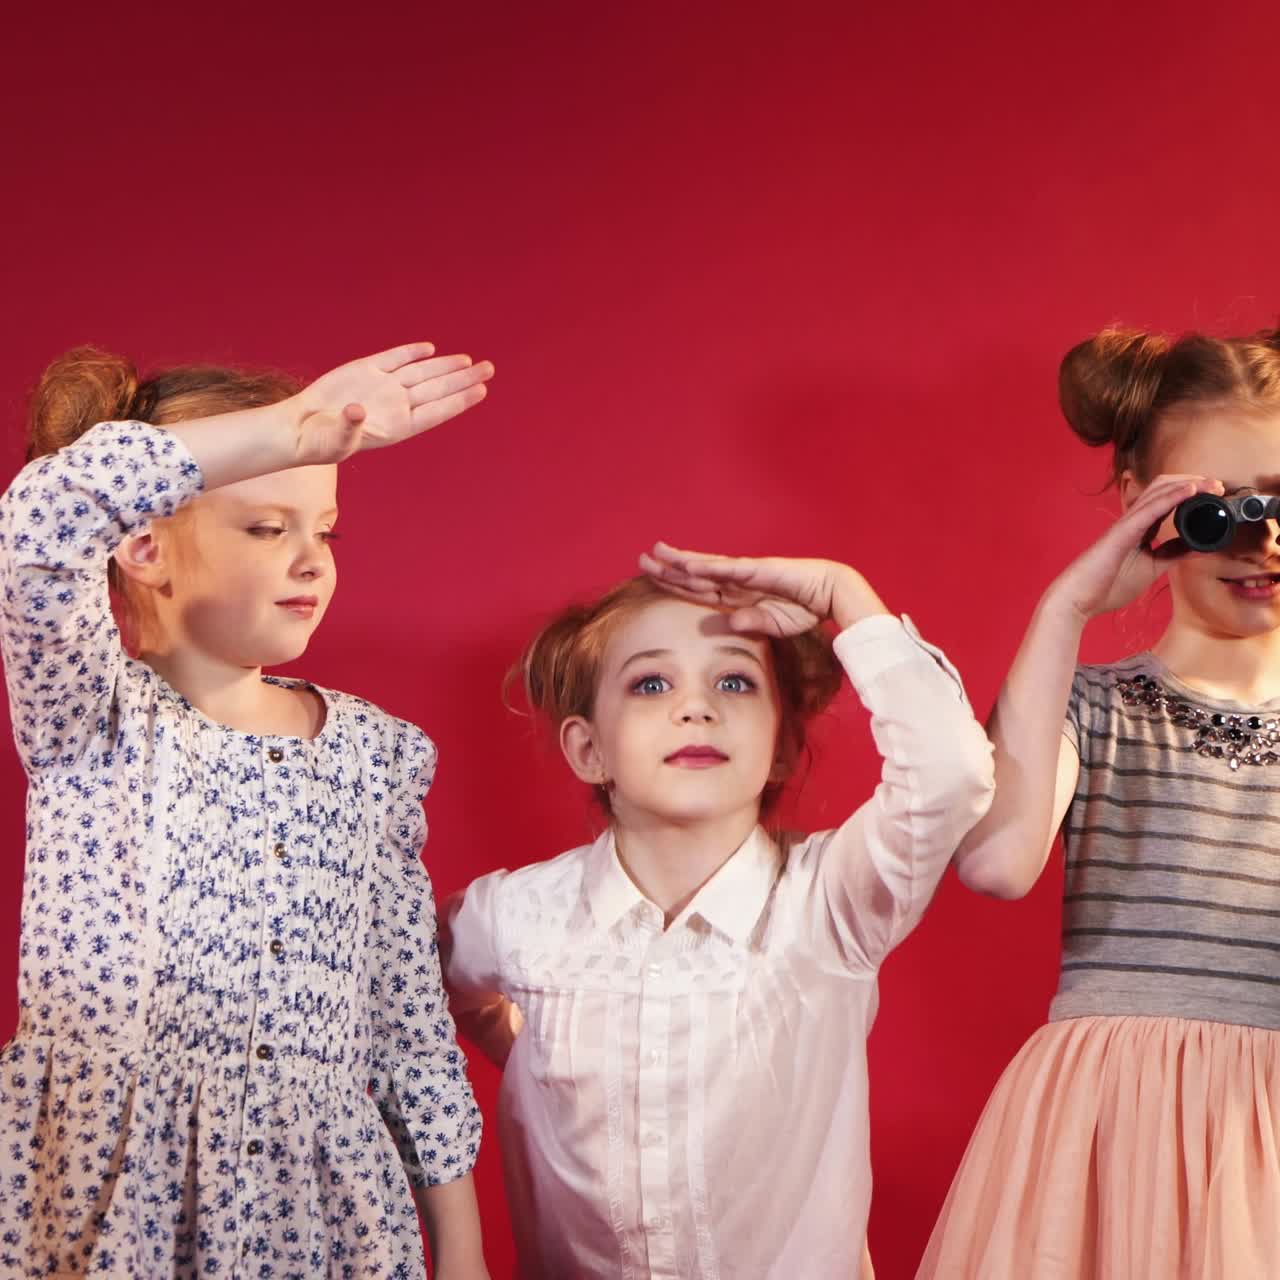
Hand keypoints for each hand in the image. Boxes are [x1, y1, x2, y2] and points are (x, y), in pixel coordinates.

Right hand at [290, 342, 493, 463]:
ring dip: (444, 365)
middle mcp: (396, 405)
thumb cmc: (322, 442)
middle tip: (489, 369)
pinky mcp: (365, 370)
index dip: (458, 401)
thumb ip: (350, 426)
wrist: (301, 427)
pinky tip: (430, 349)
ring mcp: (383, 386)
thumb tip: (357, 409)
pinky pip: (394, 359)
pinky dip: (411, 353)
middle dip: (463, 378)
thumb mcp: (337, 439)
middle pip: (436, 389)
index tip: (481, 391)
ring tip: (469, 360)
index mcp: (397, 426)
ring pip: (421, 373)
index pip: (435, 411)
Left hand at [639, 542, 888, 633]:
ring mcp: (747, 574)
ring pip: (707, 567)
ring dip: (682, 561)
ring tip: (658, 554)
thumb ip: (750, 623)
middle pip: (696, 575)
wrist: (832, 593)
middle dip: (669, 568)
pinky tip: (690, 564)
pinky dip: (709, 566)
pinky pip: (730, 570)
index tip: (653, 579)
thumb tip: (727, 624)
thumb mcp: (772, 624)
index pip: (699, 590)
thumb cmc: (804, 609)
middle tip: (642, 559)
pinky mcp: (760, 571)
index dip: (676, 584)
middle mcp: (737, 581)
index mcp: (736, 595)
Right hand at [1049, 472, 1223, 620]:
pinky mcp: (1122, 532)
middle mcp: (1133, 520)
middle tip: (1219, 486)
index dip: (1192, 493)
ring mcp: (1126, 524)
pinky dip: (1172, 496)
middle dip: (1194, 482)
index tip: (1216, 495)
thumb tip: (1198, 546)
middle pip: (1164, 487)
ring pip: (1159, 491)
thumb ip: (1172, 554)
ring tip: (1212, 484)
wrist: (1078, 600)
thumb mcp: (1151, 569)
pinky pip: (1150, 508)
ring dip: (1189, 484)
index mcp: (1139, 529)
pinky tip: (1191, 490)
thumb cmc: (1107, 586)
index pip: (1167, 500)